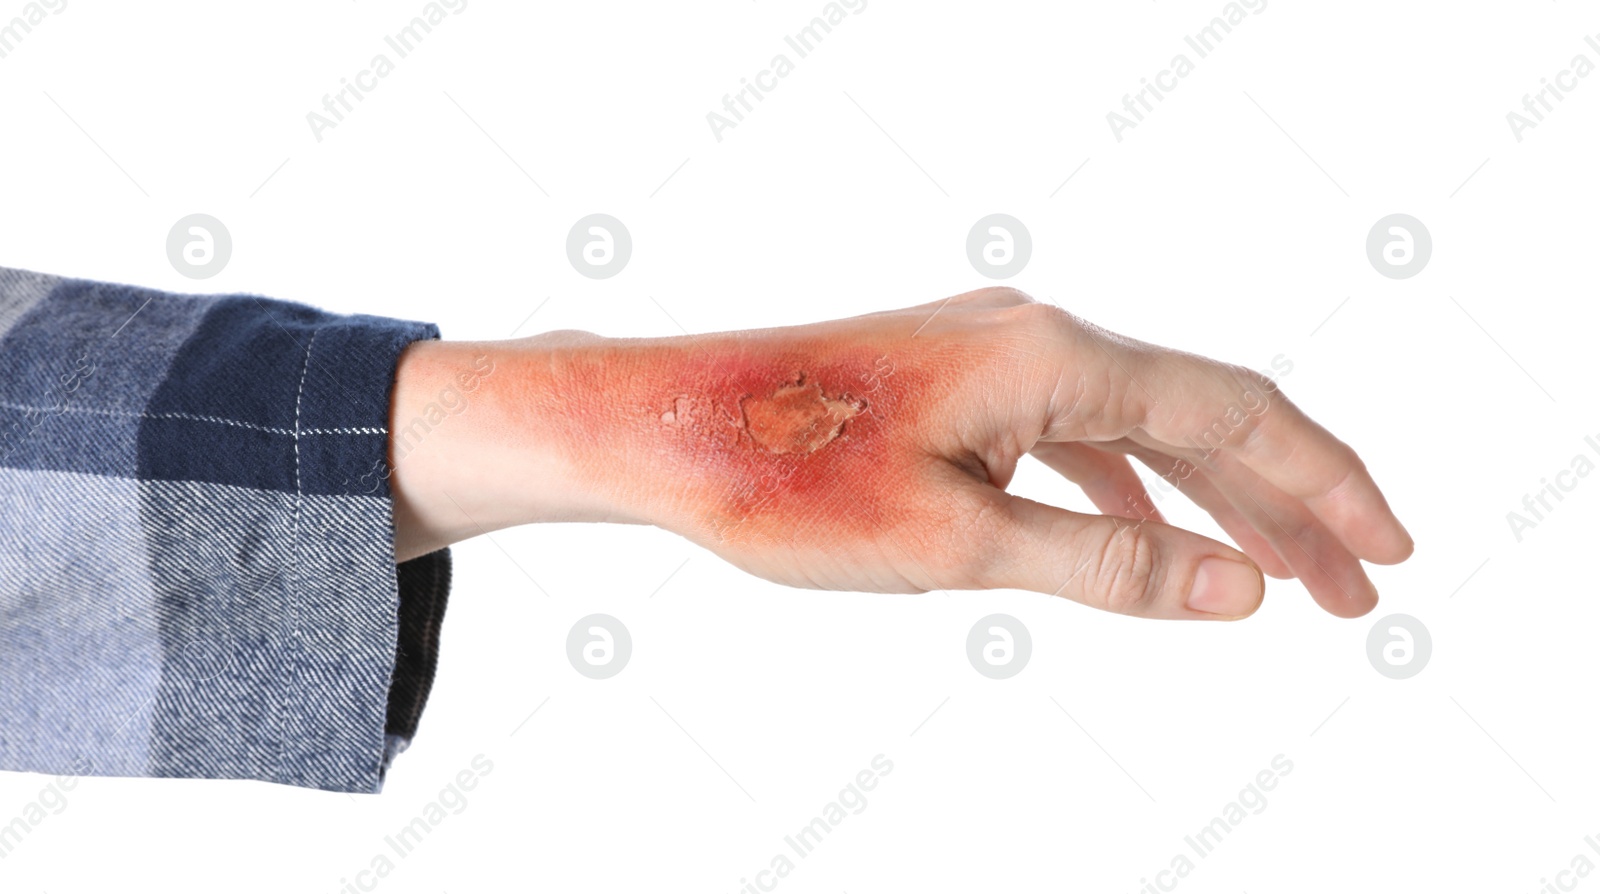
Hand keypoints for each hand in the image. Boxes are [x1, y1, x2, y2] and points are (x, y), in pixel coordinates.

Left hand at [389, 288, 1411, 619]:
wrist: (658, 428)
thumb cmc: (784, 484)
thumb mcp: (956, 544)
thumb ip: (1106, 565)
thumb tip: (1238, 587)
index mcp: (1050, 358)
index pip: (1232, 416)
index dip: (1324, 486)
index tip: (1388, 551)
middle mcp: (1034, 336)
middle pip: (1202, 415)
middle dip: (1289, 503)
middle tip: (1358, 585)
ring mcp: (993, 354)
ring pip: (1140, 428)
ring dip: (1214, 501)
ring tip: (1278, 577)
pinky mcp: (955, 382)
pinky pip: (1071, 434)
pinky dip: (1128, 490)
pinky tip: (1151, 540)